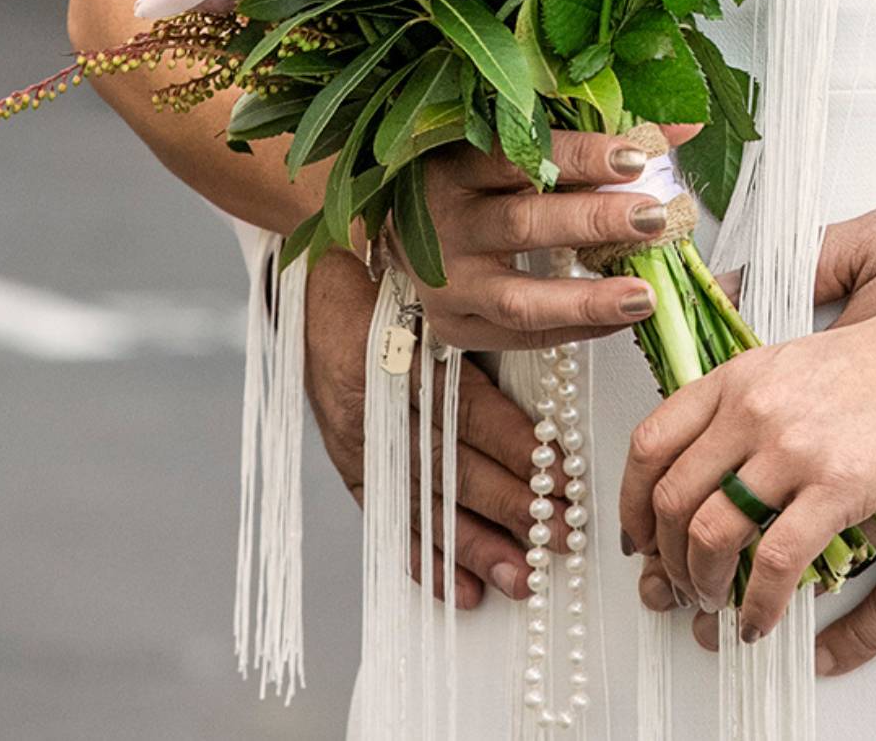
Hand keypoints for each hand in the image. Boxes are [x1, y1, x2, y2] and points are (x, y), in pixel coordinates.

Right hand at [304, 246, 556, 607]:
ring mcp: (359, 444)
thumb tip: (551, 379)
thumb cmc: (387, 285)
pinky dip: (427, 560)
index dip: (518, 448)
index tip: (564, 474)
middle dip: (513, 506)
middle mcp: (377, 407)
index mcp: (402, 356)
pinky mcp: (351, 467)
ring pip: (424, 507)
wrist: (311, 290)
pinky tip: (463, 591)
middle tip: (563, 534)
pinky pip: (391, 522)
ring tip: (524, 577)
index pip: (469, 412)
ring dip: (477, 547)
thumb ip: (482, 337)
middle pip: (452, 468)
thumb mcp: (435, 296)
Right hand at [398, 122, 702, 350]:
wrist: (414, 229)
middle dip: (594, 221)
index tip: (635, 156)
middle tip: (652, 217)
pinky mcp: (456, 327)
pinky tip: (621, 318)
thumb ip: (597, 135)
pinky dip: (578, 329)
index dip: (579, 156)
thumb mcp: (520, 144)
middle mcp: (445, 226)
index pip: (517, 156)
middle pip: (522, 225)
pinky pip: (523, 338)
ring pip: (520, 299)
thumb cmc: (478, 179)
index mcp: (455, 166)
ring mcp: (447, 283)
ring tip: (643, 295)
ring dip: (589, 298)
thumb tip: (682, 127)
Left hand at [634, 208, 875, 665]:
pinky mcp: (841, 484)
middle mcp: (756, 405)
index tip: (639, 538)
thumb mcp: (812, 334)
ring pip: (709, 535)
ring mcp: (795, 445)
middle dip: (667, 560)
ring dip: (705, 589)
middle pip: (669, 498)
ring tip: (721, 612)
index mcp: (745, 371)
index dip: (632, 503)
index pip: (650, 441)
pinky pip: (775, 563)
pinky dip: (759, 605)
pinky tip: (765, 622)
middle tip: (683, 590)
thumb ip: (760, 373)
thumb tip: (722, 416)